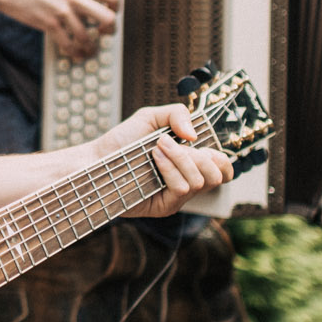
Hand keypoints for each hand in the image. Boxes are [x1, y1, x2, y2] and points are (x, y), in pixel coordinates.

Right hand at [0, 0, 119, 61]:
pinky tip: (74, 53)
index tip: (112, 12)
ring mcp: (61, 12)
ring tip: (90, 49)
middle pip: (106, 17)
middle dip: (110, 28)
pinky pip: (67, 44)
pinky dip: (73, 52)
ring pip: (87, 36)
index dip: (116, 7)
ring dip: (90, 46)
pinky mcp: (48, 24)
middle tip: (106, 32)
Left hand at [93, 103, 236, 218]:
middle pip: (219, 176)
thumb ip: (177, 115)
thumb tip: (195, 136)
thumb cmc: (122, 140)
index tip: (199, 143)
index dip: (222, 158)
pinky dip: (170, 168)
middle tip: (172, 142)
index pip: (224, 170)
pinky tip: (154, 157)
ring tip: (156, 147)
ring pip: (200, 182)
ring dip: (180, 158)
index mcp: (190, 164)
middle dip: (200, 156)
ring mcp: (176, 197)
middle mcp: (187, 181)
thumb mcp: (150, 117)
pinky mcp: (164, 207)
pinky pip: (181, 189)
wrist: (96, 158)